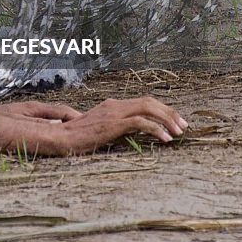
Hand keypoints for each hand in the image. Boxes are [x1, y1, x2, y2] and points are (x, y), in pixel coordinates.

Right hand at [0, 97, 187, 155]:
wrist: (58, 139)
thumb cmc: (70, 136)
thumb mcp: (93, 129)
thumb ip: (106, 126)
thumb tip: (115, 130)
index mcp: (110, 106)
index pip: (141, 102)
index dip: (161, 110)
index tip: (174, 123)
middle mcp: (113, 105)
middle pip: (149, 101)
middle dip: (170, 112)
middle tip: (183, 126)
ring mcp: (113, 113)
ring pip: (149, 108)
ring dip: (168, 119)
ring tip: (179, 133)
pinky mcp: (113, 123)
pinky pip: (141, 122)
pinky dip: (157, 129)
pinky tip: (165, 140)